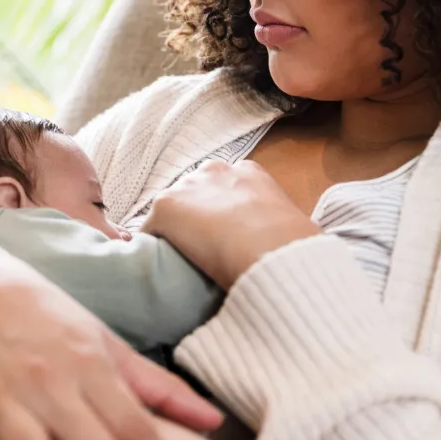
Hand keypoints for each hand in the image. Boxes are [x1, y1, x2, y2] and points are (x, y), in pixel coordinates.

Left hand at [141, 160, 321, 288]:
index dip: (219, 215)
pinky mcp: (165, 206)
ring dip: (172, 233)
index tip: (222, 237)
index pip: (221, 189)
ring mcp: (187, 187)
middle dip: (192, 219)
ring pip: (169, 213)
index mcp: (249, 172)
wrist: (273, 251)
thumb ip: (274, 226)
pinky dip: (149, 249)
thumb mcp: (290, 227)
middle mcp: (215, 170)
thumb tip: (278, 249)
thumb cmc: (292, 247)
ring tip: (180, 263)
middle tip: (200, 251)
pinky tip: (158, 269)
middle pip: (191, 195)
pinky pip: (147, 232)